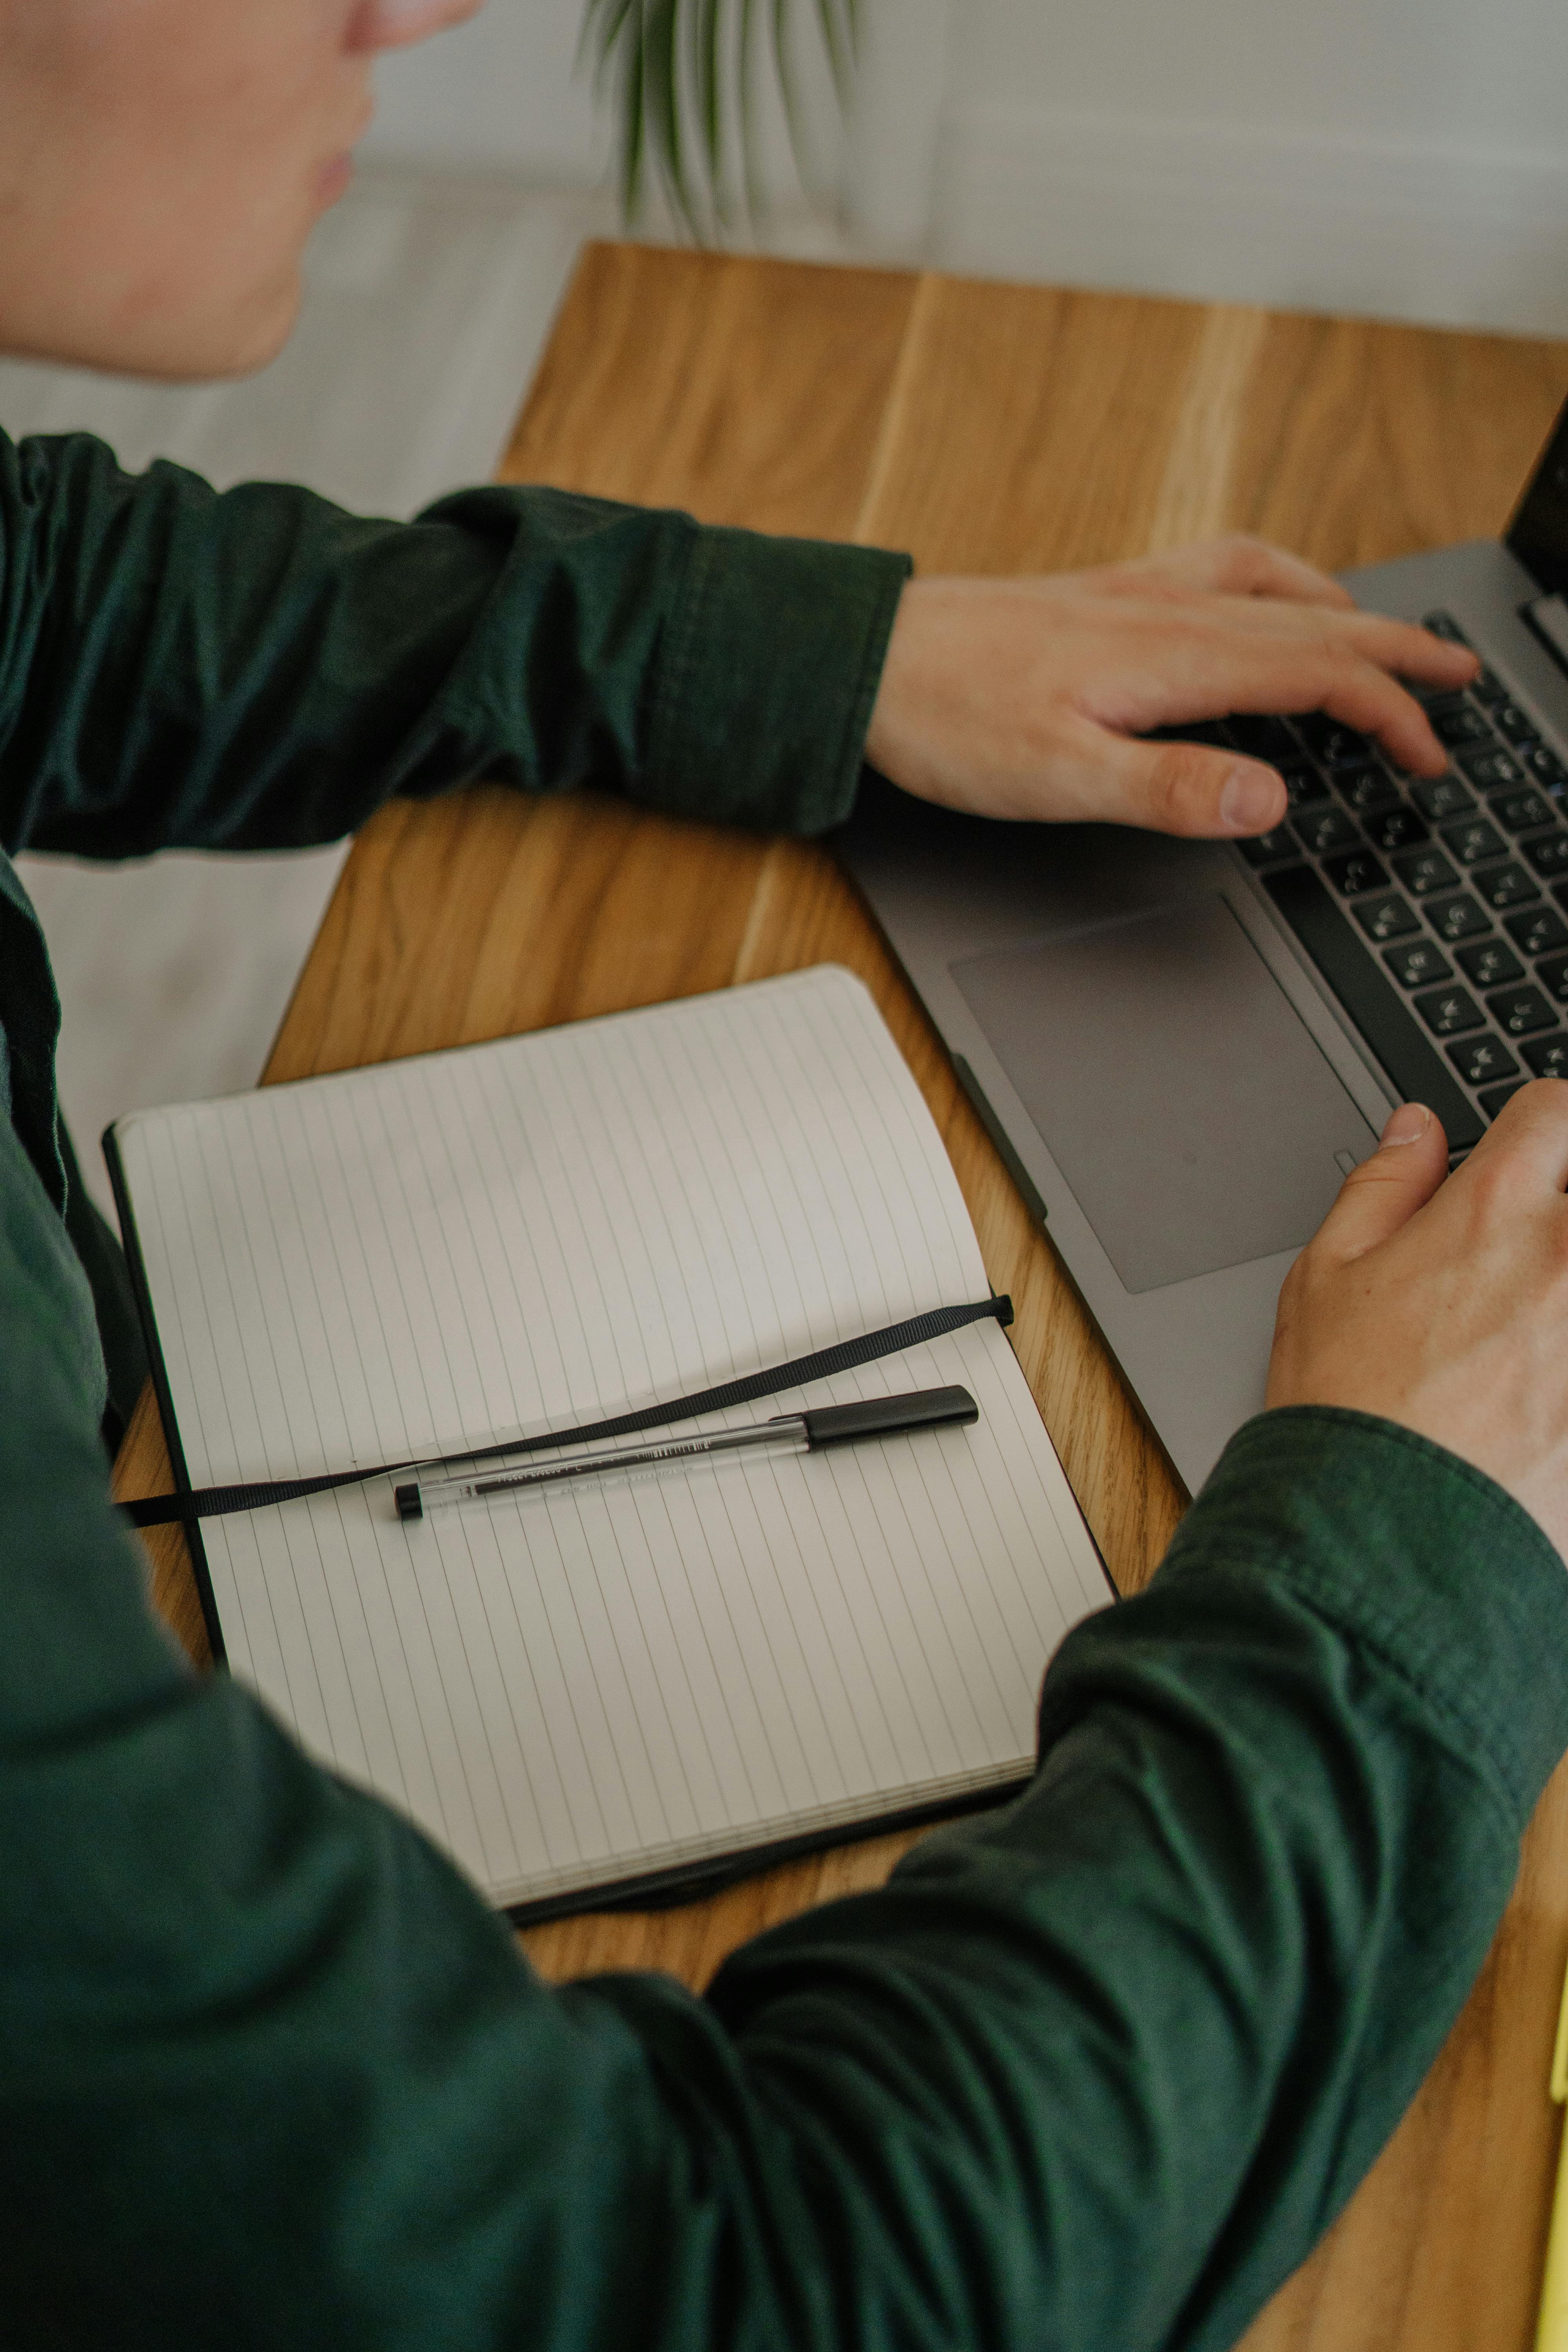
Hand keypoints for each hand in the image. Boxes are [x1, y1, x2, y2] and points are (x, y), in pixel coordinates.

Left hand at [863, 536, 1478, 839]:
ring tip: (1389, 636)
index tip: (1429, 753)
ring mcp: (1133, 595)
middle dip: (1396, 654)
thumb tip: (1269, 796)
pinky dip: (1270, 581)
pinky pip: (1214, 569)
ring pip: (1270, 589)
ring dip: (1343, 612)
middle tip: (1458, 678)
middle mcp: (1162, 611)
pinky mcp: (1100, 595)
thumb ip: (1170, 787)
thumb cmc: (945, 719)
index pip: (1315, 677)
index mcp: (1167, 658)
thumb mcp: (1059, 778)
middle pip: (1312, 625)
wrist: (861, 660)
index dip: (1387, 715)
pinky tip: (1266, 596)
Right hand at [1266, 1083, 1567, 1557]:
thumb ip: (1382, 1187)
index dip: (1537, 1127)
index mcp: (1497, 1208)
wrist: (1390, 1541)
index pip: (1555, 1109)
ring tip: (1537, 1327)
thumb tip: (1416, 1129)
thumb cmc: (1350, 1411)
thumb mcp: (1326, 1277)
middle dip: (1562, 1210)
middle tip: (1528, 1255)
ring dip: (1567, 1285)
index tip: (1527, 1158)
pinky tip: (1548, 1390)